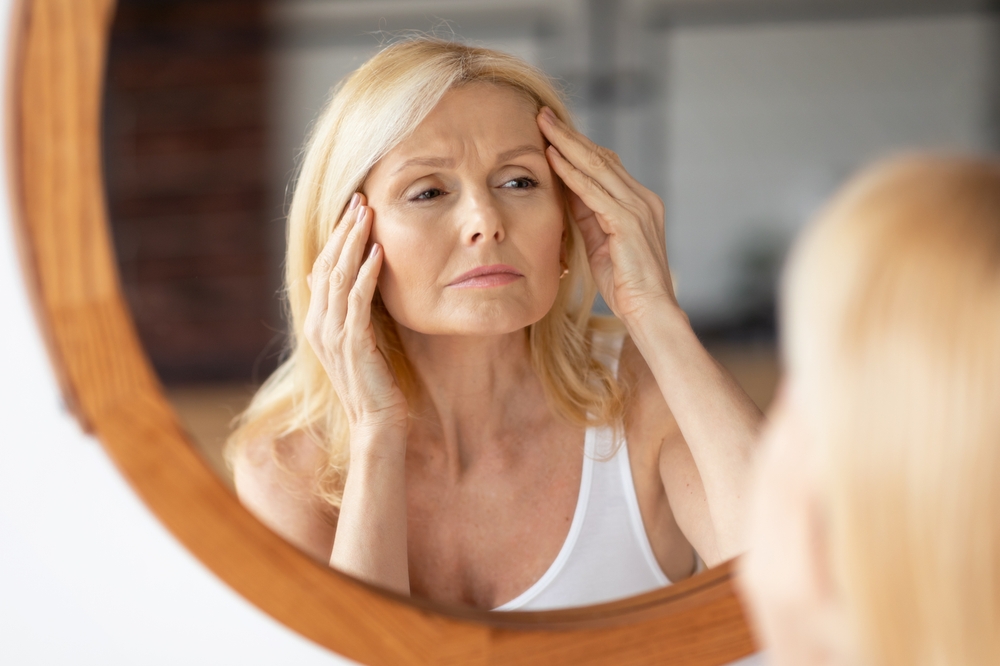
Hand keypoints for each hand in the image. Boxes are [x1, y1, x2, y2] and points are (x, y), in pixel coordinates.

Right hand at [304, 193, 407, 440]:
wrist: (376, 421)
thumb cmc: (372, 381)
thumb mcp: (355, 340)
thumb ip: (344, 310)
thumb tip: (327, 279)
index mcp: (317, 322)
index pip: (321, 267)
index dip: (335, 236)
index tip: (352, 208)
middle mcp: (318, 324)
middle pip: (327, 264)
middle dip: (344, 229)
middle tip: (359, 199)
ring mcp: (333, 334)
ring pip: (338, 276)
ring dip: (354, 242)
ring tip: (368, 214)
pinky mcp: (353, 343)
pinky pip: (357, 300)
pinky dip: (367, 274)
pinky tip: (378, 253)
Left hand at [537, 107, 676, 323]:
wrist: (650, 311)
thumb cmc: (626, 284)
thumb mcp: (600, 243)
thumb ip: (589, 216)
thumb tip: (567, 191)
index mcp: (639, 203)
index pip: (606, 165)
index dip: (578, 146)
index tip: (552, 130)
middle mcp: (643, 199)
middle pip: (601, 157)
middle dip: (570, 135)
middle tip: (543, 114)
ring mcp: (638, 208)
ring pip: (597, 166)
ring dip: (567, 144)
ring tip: (543, 125)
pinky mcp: (628, 222)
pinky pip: (593, 191)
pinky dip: (571, 173)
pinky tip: (553, 157)